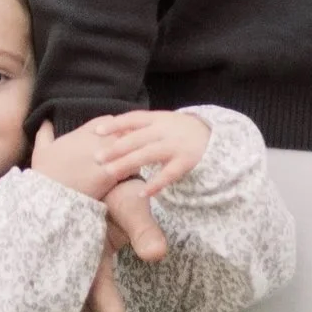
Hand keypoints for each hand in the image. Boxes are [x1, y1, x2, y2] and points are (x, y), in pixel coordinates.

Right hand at [31, 113, 156, 205]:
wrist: (49, 196)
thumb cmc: (45, 173)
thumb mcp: (41, 150)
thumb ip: (44, 133)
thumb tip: (45, 121)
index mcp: (82, 132)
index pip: (109, 121)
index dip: (117, 127)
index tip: (121, 134)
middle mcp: (95, 140)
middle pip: (124, 132)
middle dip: (132, 138)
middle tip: (142, 145)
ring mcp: (104, 156)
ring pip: (130, 148)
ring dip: (138, 152)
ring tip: (144, 157)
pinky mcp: (110, 174)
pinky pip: (130, 167)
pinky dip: (137, 169)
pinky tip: (140, 174)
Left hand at [100, 109, 213, 262]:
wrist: (214, 136)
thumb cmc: (179, 131)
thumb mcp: (163, 123)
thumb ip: (141, 127)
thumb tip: (111, 130)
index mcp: (158, 119)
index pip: (133, 119)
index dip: (115, 124)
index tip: (97, 131)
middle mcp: (166, 130)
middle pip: (137, 138)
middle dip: (116, 147)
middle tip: (97, 157)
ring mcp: (177, 145)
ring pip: (149, 154)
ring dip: (128, 163)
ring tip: (110, 173)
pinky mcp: (187, 161)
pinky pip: (169, 174)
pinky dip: (156, 183)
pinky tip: (142, 193)